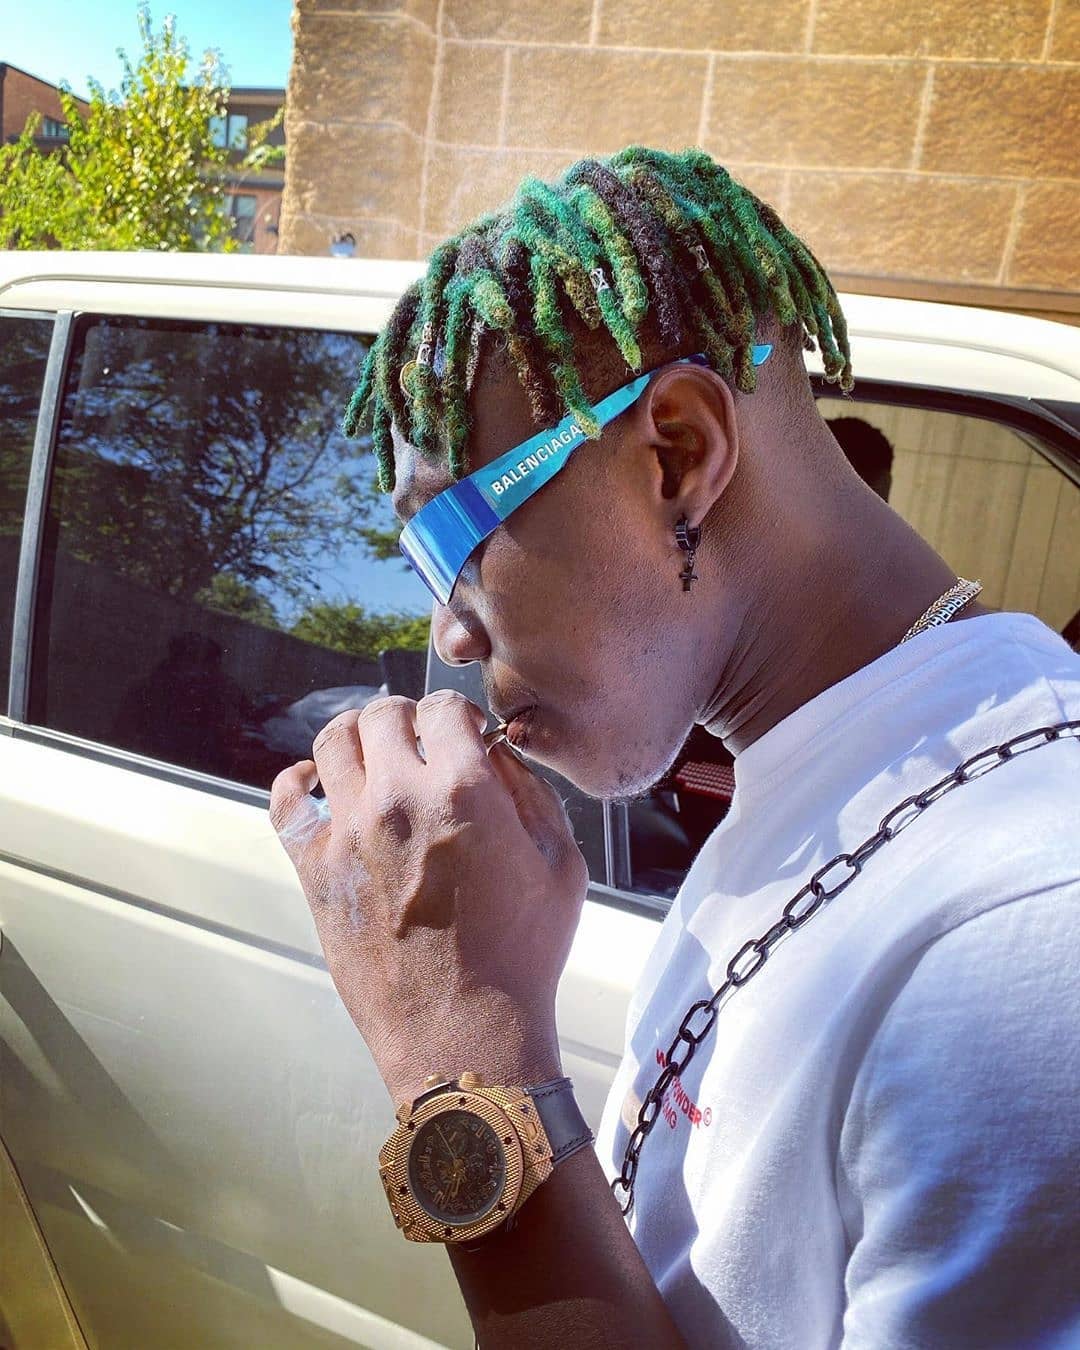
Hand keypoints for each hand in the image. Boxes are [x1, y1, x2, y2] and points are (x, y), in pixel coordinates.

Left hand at [269, 690, 588, 1106]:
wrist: (464, 1031)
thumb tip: (498, 755)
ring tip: (376, 757)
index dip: (456, 715)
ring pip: (332, 741)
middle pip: (382, 714)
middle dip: (406, 718)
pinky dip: (300, 780)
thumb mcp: (562, 864)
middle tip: (421, 743)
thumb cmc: (521, 956)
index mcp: (464, 790)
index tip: (463, 734)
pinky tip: (323, 786)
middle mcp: (399, 799)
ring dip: (358, 738)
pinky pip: (286, 800)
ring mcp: (348, 832)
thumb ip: (531, 794)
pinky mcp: (315, 870)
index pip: (442, 707)